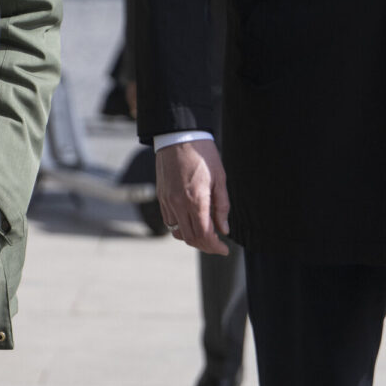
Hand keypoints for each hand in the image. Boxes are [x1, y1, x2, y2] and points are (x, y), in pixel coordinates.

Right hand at [155, 139, 230, 254]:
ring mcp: (167, 201)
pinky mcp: (161, 196)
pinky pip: (169, 220)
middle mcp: (179, 203)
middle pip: (190, 238)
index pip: (204, 235)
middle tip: (217, 245)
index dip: (215, 247)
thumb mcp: (220, 178)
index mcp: (196, 199)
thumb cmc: (202, 153)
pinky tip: (191, 221)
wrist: (178, 136)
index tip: (224, 249)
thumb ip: (222, 206)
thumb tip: (224, 229)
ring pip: (177, 232)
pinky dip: (180, 227)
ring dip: (192, 238)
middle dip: (205, 246)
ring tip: (205, 234)